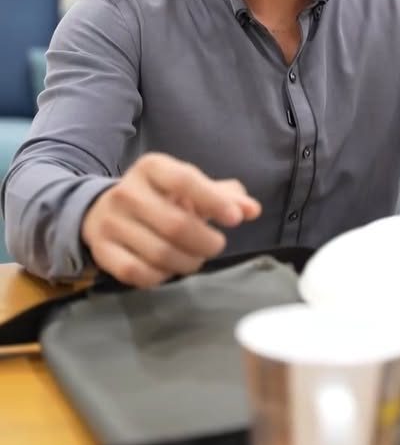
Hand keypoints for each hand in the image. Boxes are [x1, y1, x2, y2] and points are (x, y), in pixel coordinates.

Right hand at [80, 153, 260, 286]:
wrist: (102, 211)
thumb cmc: (158, 197)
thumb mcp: (188, 188)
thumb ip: (224, 197)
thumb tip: (252, 209)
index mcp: (151, 167)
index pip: (185, 180)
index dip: (213, 201)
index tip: (235, 219)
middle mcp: (126, 191)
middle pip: (176, 225)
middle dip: (206, 242)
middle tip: (216, 245)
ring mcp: (110, 222)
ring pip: (160, 253)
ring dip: (188, 262)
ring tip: (195, 257)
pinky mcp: (102, 251)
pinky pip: (138, 273)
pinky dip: (162, 277)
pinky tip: (169, 268)